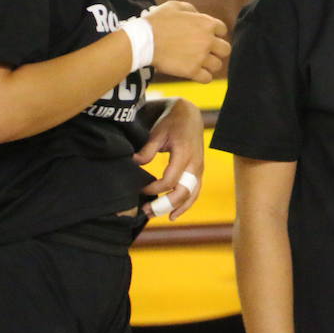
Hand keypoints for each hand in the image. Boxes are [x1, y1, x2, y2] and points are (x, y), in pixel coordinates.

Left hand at [134, 98, 204, 219]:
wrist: (189, 115)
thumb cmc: (171, 123)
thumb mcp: (157, 133)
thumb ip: (147, 150)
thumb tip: (134, 164)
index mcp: (184, 154)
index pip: (170, 181)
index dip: (154, 189)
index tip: (140, 189)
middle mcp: (195, 164)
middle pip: (183, 192)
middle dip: (165, 204)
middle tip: (147, 211)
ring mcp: (199, 169)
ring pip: (192, 195)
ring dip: (176, 208)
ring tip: (162, 217)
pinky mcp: (198, 171)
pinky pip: (195, 192)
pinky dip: (186, 204)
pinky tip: (174, 213)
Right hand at [146, 1, 229, 83]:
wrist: (142, 40)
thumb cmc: (156, 22)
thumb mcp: (174, 6)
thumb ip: (191, 10)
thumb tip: (197, 15)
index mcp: (206, 23)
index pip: (223, 30)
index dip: (215, 34)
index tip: (206, 37)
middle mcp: (207, 40)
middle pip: (225, 49)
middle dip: (217, 51)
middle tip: (206, 52)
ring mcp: (201, 57)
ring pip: (217, 65)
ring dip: (209, 65)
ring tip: (199, 63)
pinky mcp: (192, 71)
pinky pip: (207, 78)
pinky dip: (203, 77)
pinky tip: (195, 73)